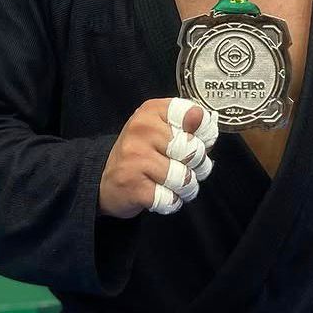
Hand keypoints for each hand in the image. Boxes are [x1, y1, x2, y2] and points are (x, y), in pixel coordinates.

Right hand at [98, 98, 217, 217]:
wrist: (105, 181)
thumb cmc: (141, 152)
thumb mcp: (160, 129)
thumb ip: (187, 125)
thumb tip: (206, 123)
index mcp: (151, 111)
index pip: (191, 113)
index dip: (203, 131)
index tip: (199, 140)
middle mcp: (141, 130)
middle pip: (192, 150)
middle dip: (198, 164)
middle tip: (187, 167)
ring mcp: (136, 159)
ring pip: (184, 178)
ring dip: (186, 187)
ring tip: (175, 183)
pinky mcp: (134, 187)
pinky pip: (171, 198)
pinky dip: (171, 201)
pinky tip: (161, 194)